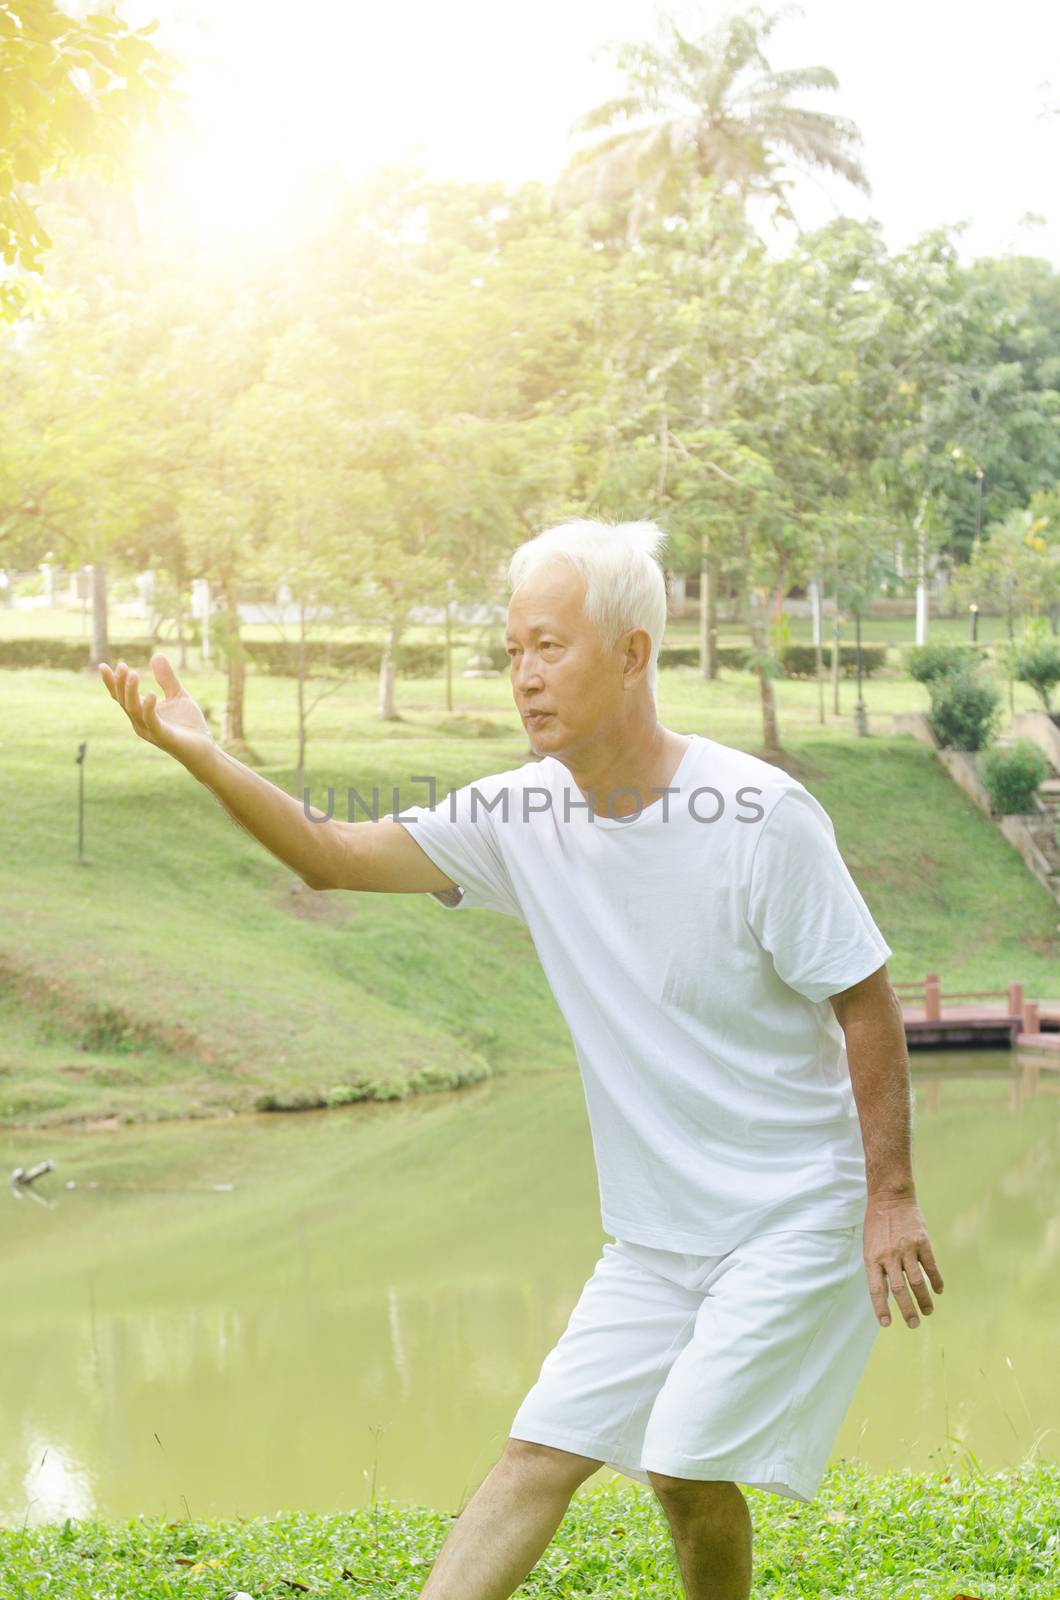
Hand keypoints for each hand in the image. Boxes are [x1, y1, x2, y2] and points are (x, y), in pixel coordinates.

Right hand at [99, 652, 214, 765]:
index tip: (103, 666)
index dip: (112, 682)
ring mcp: (150, 731)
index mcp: (141, 712)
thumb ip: (166, 678)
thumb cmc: (189, 725)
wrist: (204, 749)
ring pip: (134, 710)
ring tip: (134, 674)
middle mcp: (140, 722)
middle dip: (121, 684)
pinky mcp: (163, 737)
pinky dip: (149, 707)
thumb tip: (156, 655)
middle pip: (124, 701)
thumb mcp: (177, 695)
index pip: (121, 696)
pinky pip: (152, 721)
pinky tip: (152, 694)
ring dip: (131, 692)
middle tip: (123, 666)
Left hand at [863, 1191, 942, 1328]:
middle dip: (907, 1311)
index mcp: (872, 1258)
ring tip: (927, 1312)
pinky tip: (939, 1290)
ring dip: (923, 1299)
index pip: (876, 1289)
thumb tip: (887, 1293)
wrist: (890, 1197)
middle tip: (913, 1324)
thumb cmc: (877, 1223)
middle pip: (899, 1290)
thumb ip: (877, 1267)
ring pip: (917, 1282)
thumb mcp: (869, 1245)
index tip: (886, 1324)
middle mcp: (889, 1256)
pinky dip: (936, 1280)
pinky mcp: (922, 1242)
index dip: (881, 1308)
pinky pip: (930, 1266)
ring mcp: (906, 1249)